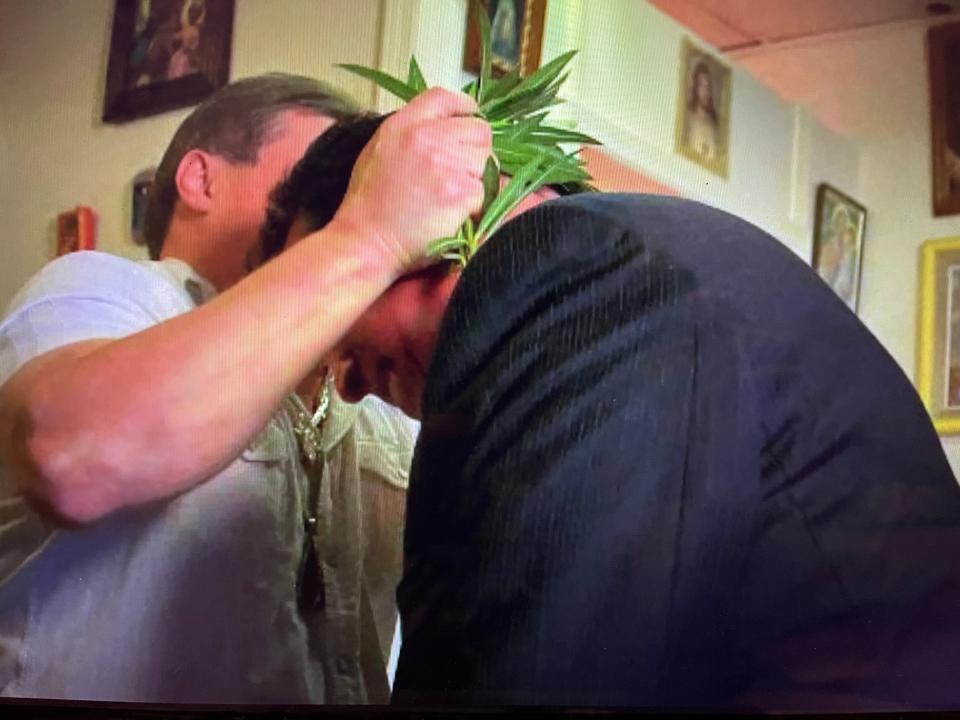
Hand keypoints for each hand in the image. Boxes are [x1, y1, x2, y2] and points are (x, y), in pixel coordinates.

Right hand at [334, 88, 490, 274]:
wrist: (366, 242)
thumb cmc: (368, 205)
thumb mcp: (378, 151)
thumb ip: (409, 134)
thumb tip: (441, 130)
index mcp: (402, 125)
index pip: (444, 97)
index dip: (464, 107)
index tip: (471, 117)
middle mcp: (426, 137)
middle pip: (478, 130)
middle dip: (475, 151)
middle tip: (458, 174)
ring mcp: (446, 164)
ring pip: (486, 161)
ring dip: (475, 179)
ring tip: (448, 197)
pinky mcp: (461, 192)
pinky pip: (484, 193)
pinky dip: (473, 206)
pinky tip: (450, 215)